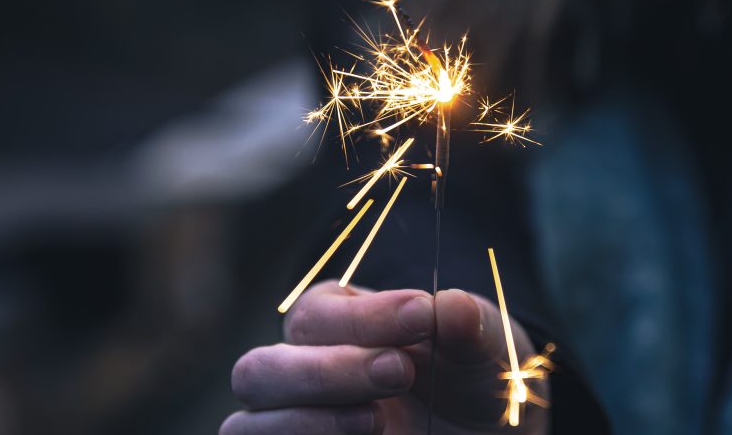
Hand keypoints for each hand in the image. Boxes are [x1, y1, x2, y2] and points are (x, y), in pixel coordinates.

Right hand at [220, 281, 547, 433]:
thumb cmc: (474, 378)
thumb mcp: (486, 348)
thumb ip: (468, 326)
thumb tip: (453, 308)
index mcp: (333, 324)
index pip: (317, 313)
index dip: (364, 316)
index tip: (423, 314)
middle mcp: (299, 373)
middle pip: (260, 371)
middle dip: (326, 372)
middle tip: (400, 371)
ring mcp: (293, 427)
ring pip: (245, 427)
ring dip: (308, 422)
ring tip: (378, 421)